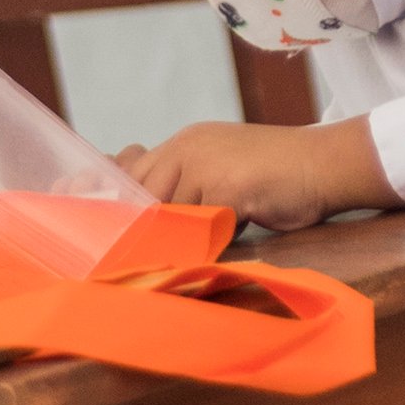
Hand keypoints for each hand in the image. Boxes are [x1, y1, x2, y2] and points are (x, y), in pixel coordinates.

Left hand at [116, 119, 398, 232]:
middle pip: (136, 189)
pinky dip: (189, 243)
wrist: (328, 165)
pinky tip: (188, 257)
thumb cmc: (283, 181)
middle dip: (124, 221)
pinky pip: (193, 222)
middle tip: (105, 251)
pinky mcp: (224, 184)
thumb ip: (194, 197)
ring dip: (158, 237)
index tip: (76, 204)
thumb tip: (159, 229)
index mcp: (185, 145)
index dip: (106, 191)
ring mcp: (204, 163)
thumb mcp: (227, 182)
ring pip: (160, 208)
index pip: (131, 169)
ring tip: (149, 259)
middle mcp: (187, 148)